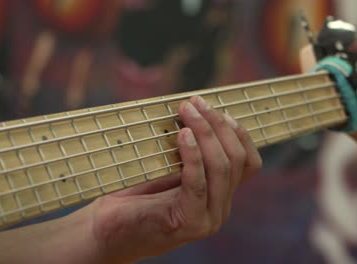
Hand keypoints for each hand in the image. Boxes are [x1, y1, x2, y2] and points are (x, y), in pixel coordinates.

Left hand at [88, 96, 261, 262]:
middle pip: (236, 160)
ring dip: (205, 133)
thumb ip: (190, 152)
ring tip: (186, 112)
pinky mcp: (190, 224)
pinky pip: (198, 184)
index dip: (238, 132)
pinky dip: (193, 156)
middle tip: (194, 103)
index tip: (215, 107)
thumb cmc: (135, 196)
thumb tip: (195, 111)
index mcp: (220, 194)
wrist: (107, 232)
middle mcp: (221, 208)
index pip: (249, 162)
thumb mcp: (170, 169)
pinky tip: (182, 136)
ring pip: (222, 168)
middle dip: (217, 125)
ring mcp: (209, 219)